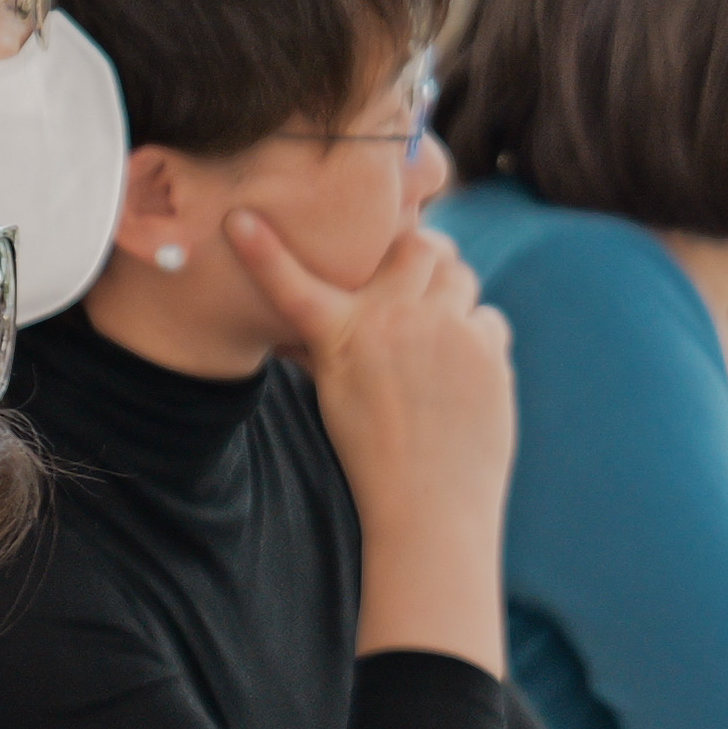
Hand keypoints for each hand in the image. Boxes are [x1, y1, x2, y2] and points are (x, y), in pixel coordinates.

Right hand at [232, 208, 515, 569]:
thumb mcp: (335, 396)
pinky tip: (465, 377)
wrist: (431, 509)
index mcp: (342, 335)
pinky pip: (489, 319)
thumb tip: (293, 331)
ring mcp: (446, 330)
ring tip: (441, 334)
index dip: (261, 251)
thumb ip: (323, 349)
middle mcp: (393, 320)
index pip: (290, 283)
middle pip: (418, 245)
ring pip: (461, 275)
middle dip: (421, 255)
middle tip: (418, 278)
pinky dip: (479, 340)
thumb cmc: (375, 455)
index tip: (238, 219)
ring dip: (452, 293)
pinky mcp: (488, 350)